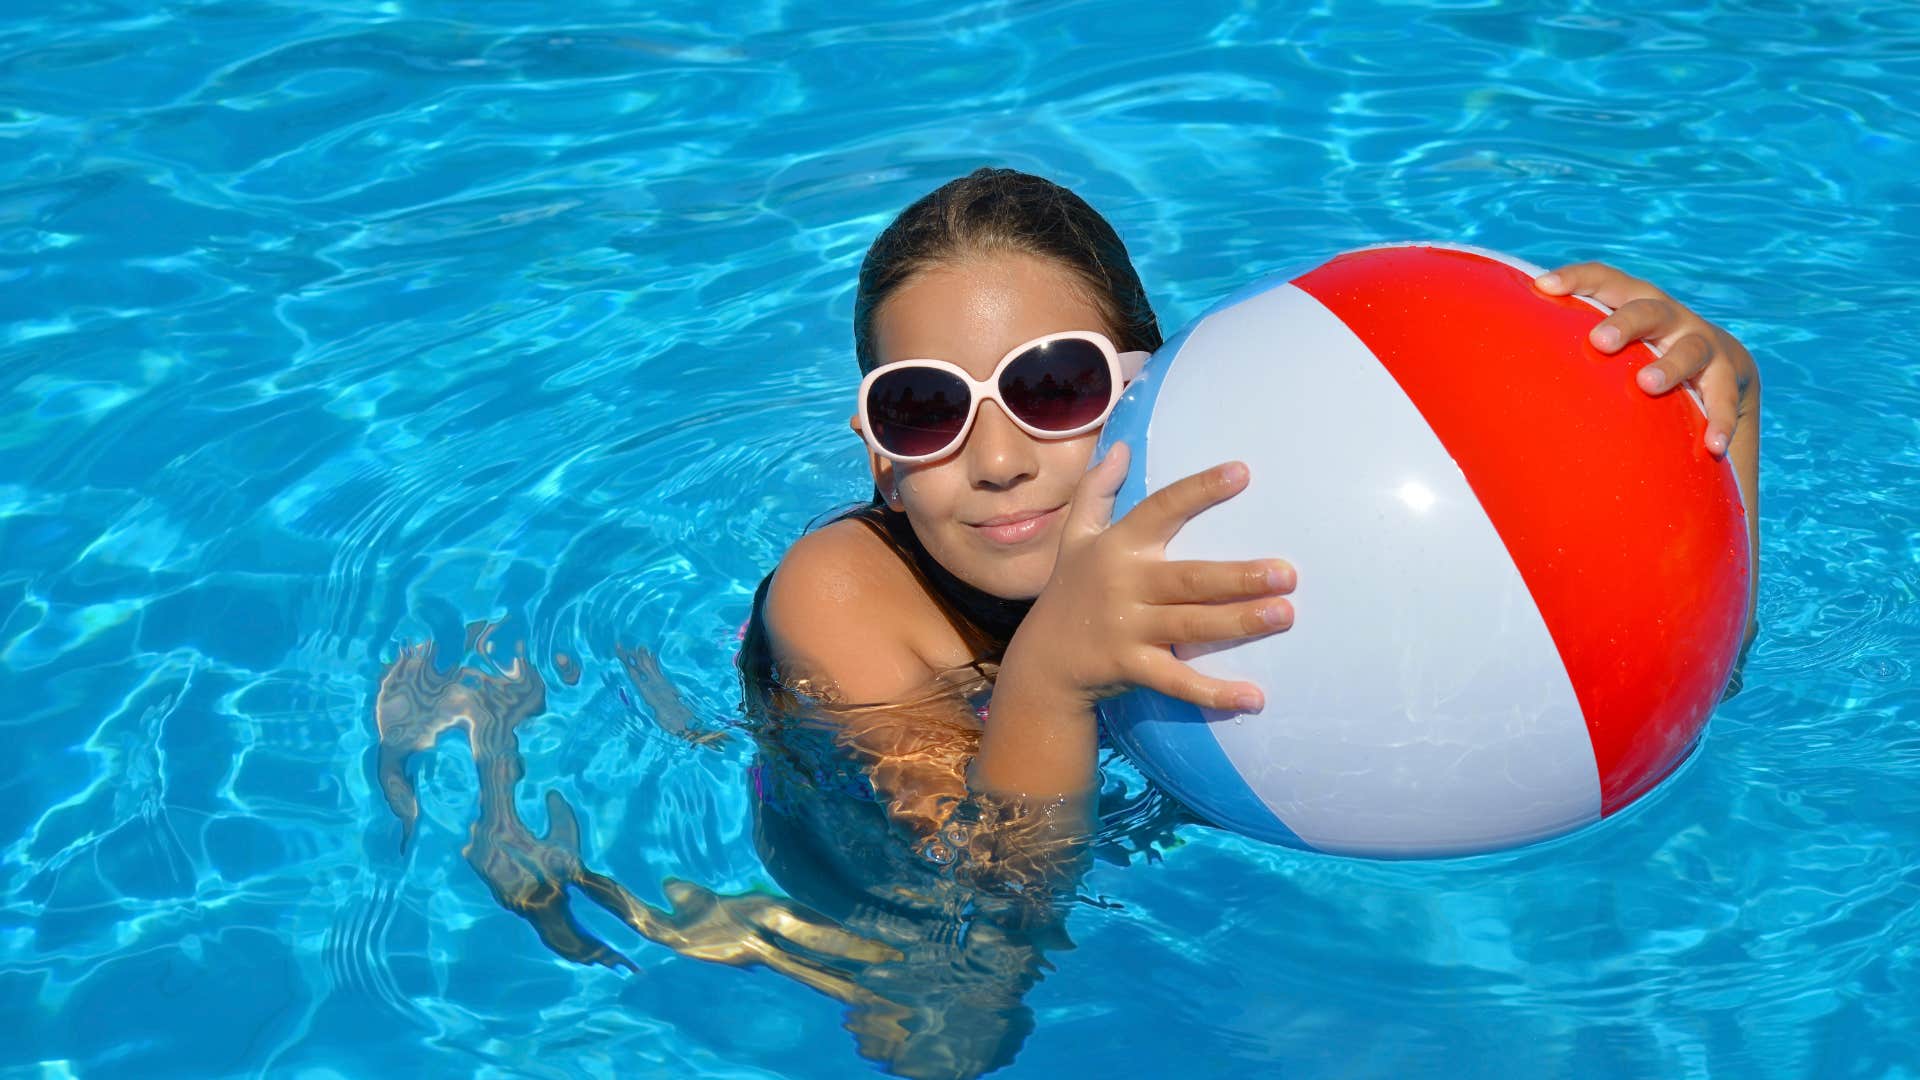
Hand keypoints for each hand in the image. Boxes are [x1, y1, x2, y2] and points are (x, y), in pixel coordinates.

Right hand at [1008, 442, 1295, 712]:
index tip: (1242, 472)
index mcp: (1118, 546)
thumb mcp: (1075, 537)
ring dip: (1238, 622)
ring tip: (1285, 615)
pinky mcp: (1131, 668)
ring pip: (1191, 626)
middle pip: (1190, 578)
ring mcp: (1128, 629)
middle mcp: (1124, 584)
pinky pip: (1177, 681)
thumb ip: (1096, 490)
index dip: (1199, 491)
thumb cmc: (1070, 590)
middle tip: (1287, 573)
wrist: (1043, 661)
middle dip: (1238, 576)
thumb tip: (1120, 446)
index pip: (1161, 509)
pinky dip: (1214, 692)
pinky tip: (1254, 697)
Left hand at [1535, 262, 1759, 457]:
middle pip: (1647, 308)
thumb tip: (1489, 364)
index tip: (1541, 286)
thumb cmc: (1637, 360)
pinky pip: (1724, 399)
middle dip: (1624, 322)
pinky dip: (1718, 420)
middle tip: (1598, 341)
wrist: (1720, 370)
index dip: (1576, 278)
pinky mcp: (1729, 377)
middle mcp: (1669, 317)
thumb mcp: (1611, 349)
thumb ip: (1567, 347)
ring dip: (1669, 366)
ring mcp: (1702, 344)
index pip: (1605, 278)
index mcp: (1633, 301)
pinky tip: (1712, 445)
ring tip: (1647, 384)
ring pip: (1690, 348)